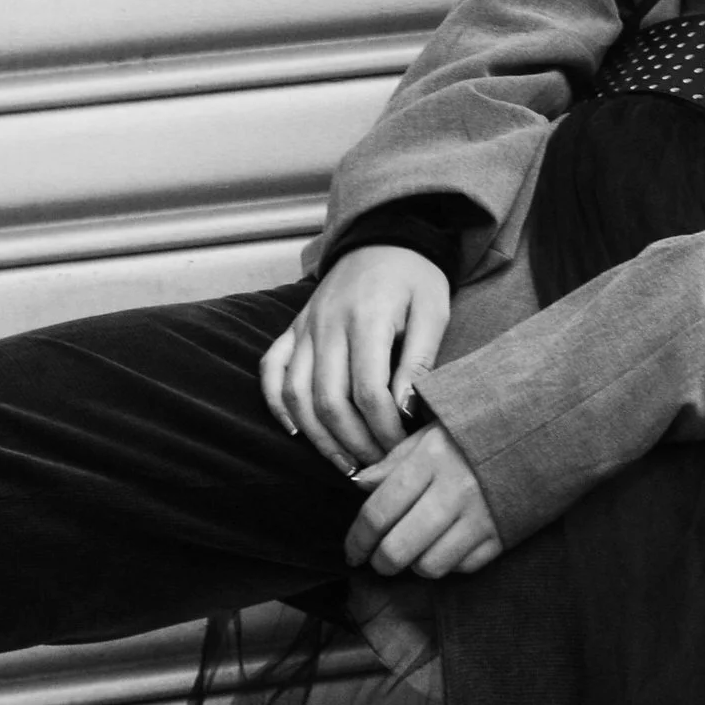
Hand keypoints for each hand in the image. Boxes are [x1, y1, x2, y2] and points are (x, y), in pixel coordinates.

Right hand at [262, 246, 451, 471]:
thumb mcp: (434, 313)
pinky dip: (278, 405)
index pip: (368, 391)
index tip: (401, 449)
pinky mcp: (292, 329)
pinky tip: (298, 432)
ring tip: (346, 463)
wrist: (385, 238)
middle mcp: (327, 324)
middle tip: (377, 465)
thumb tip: (405, 411)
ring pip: (297, 394)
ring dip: (318, 437)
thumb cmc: (416, 279)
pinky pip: (271, 371)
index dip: (383, 429)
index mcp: (366, 319)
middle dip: (354, 443)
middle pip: (328, 400)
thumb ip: (420, 361)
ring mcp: (304, 327)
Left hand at [343, 423, 502, 579]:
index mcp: (431, 459)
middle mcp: (454, 491)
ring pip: (430, 566)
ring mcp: (481, 516)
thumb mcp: (432, 433)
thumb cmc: (478, 432)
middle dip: (380, 562)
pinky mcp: (503, 535)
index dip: (357, 539)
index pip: (378, 512)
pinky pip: (464, 566)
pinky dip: (450, 563)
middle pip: (398, 549)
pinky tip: (447, 547)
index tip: (351, 552)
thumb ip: (394, 461)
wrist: (545, 433)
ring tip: (415, 552)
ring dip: (415, 565)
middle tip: (378, 560)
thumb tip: (359, 486)